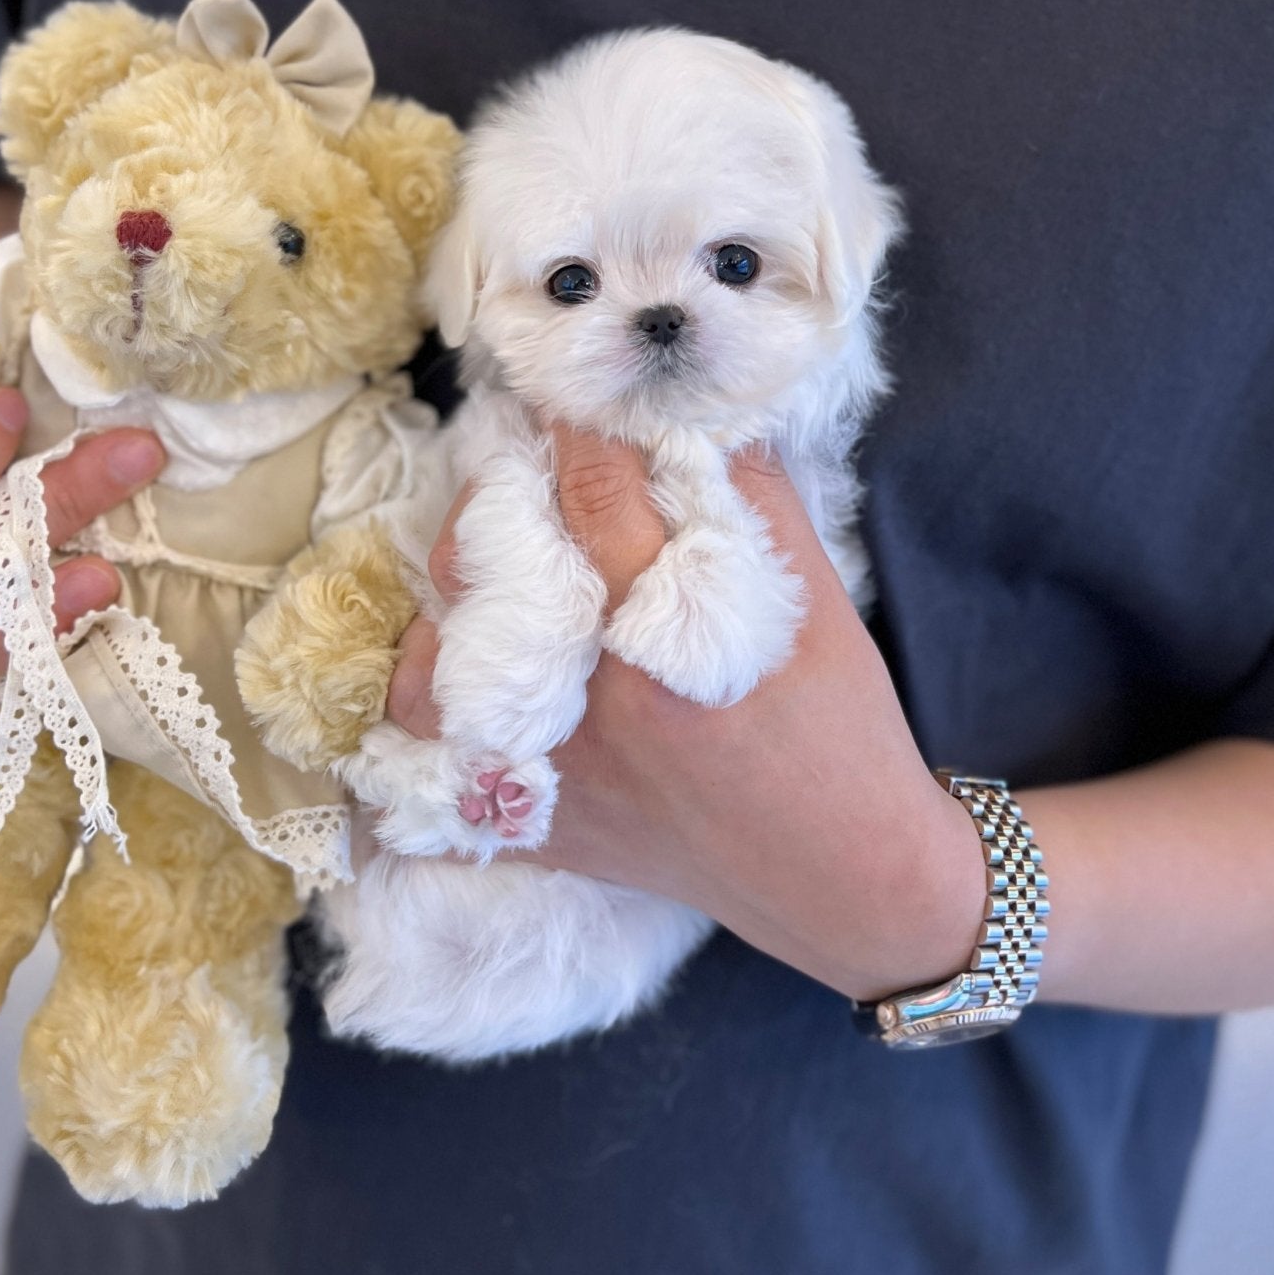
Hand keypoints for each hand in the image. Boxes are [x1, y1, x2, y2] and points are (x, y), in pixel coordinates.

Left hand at [386, 425, 985, 1001]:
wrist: (849, 873)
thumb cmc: (842, 727)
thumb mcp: (816, 601)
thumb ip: (752, 503)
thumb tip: (694, 424)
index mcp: (668, 628)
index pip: (595, 492)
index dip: (579, 430)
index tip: (572, 401)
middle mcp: (593, 696)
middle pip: (497, 561)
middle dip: (502, 494)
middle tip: (525, 471)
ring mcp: (553, 768)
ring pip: (433, 666)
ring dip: (449, 608)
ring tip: (485, 582)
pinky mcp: (540, 827)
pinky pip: (433, 774)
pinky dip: (424, 722)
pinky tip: (456, 677)